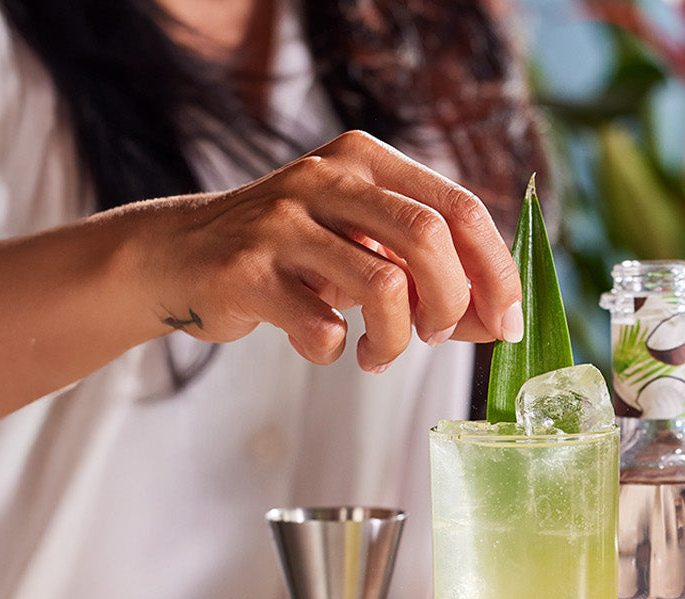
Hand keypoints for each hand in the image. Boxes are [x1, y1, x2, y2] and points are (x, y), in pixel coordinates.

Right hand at [149, 131, 524, 372]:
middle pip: (429, 238)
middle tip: (436, 336)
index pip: (459, 207)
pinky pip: (324, 327)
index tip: (506, 321)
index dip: (496, 271)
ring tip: (379, 353)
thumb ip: (426, 271)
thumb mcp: (359, 242)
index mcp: (365, 160)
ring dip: (397, 340)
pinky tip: (326, 345)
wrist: (178, 256)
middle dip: (452, 303)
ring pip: (384, 286)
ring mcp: (282, 222)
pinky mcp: (247, 272)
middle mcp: (325, 178)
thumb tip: (499, 321)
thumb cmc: (288, 255)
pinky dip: (337, 351)